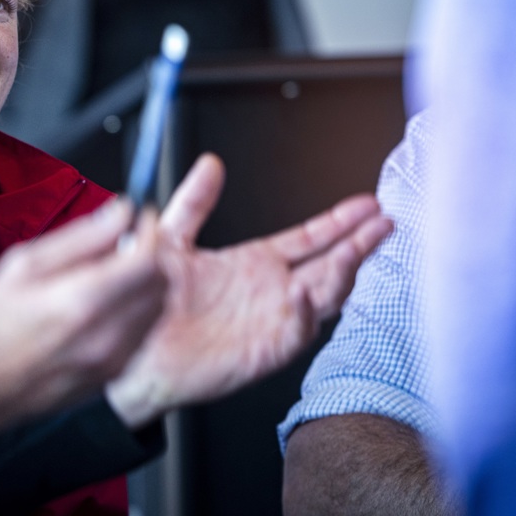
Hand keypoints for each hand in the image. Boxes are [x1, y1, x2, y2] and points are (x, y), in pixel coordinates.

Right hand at [0, 198, 166, 446]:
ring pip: (156, 309)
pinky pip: (142, 334)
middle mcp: (105, 335)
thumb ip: (80, 238)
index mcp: (82, 300)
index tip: (140, 218)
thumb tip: (120, 212)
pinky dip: (135, 311)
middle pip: (160, 284)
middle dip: (151, 255)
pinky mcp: (111, 376)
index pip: (148, 259)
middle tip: (127, 242)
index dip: (150, 232)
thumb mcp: (23, 264)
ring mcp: (112, 360)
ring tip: (112, 273)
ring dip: (145, 284)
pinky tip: (105, 305)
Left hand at [105, 154, 391, 426]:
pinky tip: (306, 293)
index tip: (366, 204)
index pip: (308, 238)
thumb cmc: (147, 302)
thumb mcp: (171, 239)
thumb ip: (194, 201)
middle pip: (330, 262)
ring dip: (344, 271)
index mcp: (254, 263)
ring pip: (325, 294)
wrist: (131, 351)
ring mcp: (273, 319)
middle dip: (359, 242)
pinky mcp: (264, 349)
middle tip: (384, 221)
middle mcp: (271, 290)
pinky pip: (295, 330)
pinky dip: (305, 313)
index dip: (338, 221)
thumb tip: (210, 164)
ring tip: (359, 247)